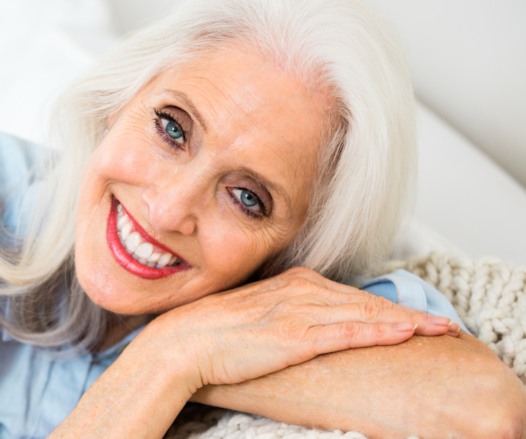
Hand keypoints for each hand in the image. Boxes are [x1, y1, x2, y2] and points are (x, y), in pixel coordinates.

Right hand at [147, 267, 456, 387]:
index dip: (388, 305)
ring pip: (365, 314)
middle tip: (444, 324)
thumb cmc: (210, 332)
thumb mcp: (255, 315)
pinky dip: (379, 331)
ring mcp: (299, 312)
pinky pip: (347, 332)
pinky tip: (404, 333)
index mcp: (291, 283)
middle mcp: (300, 291)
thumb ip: (284, 313)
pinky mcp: (295, 336)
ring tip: (439, 329)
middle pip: (367, 301)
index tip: (414, 316)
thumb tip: (304, 324)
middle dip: (408, 312)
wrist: (182, 342)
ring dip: (406, 321)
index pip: (351, 294)